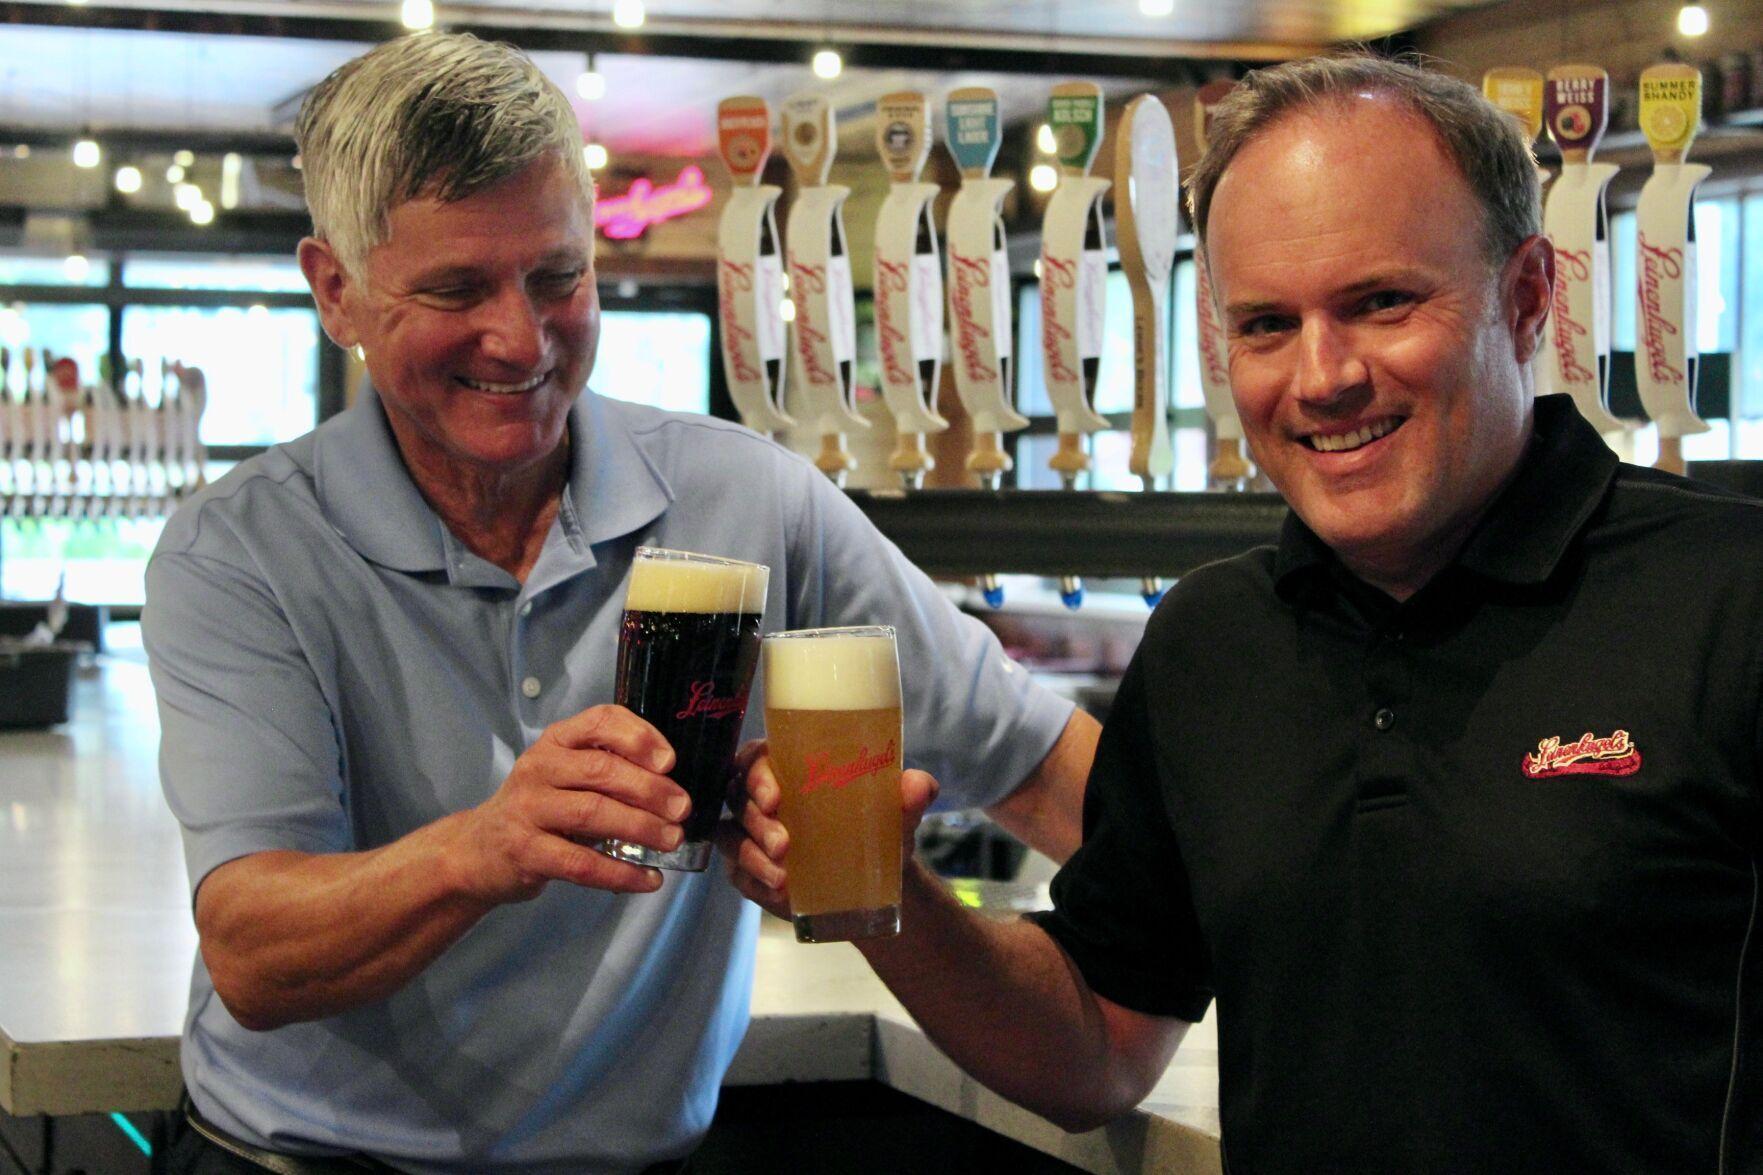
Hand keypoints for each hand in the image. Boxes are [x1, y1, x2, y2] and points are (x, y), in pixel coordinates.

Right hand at [461, 705, 686, 900]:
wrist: (480, 849)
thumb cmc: (540, 806)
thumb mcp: (567, 774)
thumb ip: (609, 769)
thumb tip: (672, 786)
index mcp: (557, 741)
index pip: (600, 721)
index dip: (639, 737)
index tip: (670, 761)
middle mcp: (539, 768)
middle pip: (602, 770)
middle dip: (650, 789)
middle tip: (682, 808)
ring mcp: (529, 810)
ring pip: (593, 813)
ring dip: (641, 827)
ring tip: (672, 839)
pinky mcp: (527, 852)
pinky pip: (582, 863)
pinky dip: (621, 872)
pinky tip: (649, 879)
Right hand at [717, 740, 938, 919]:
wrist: (877, 880)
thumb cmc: (878, 828)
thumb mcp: (897, 812)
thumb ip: (911, 795)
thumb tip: (921, 786)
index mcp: (789, 766)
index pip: (755, 758)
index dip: (756, 773)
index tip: (774, 796)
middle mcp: (761, 797)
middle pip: (736, 795)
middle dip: (756, 820)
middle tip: (784, 843)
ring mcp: (749, 834)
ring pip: (731, 835)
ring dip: (752, 854)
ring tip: (783, 874)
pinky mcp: (748, 870)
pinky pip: (737, 873)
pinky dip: (754, 881)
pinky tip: (778, 891)